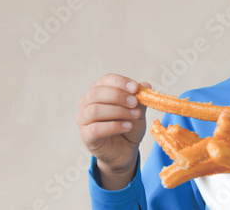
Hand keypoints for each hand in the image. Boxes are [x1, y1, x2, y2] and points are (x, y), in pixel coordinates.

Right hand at [76, 73, 147, 188]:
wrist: (126, 149)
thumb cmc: (128, 125)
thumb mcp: (138, 109)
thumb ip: (140, 98)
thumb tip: (145, 85)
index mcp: (99, 90)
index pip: (105, 80)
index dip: (120, 82)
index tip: (135, 88)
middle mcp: (87, 102)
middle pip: (96, 93)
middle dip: (118, 96)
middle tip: (135, 102)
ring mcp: (84, 119)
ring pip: (95, 110)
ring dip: (118, 111)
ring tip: (135, 115)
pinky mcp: (86, 136)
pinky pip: (95, 129)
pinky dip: (114, 126)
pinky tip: (127, 126)